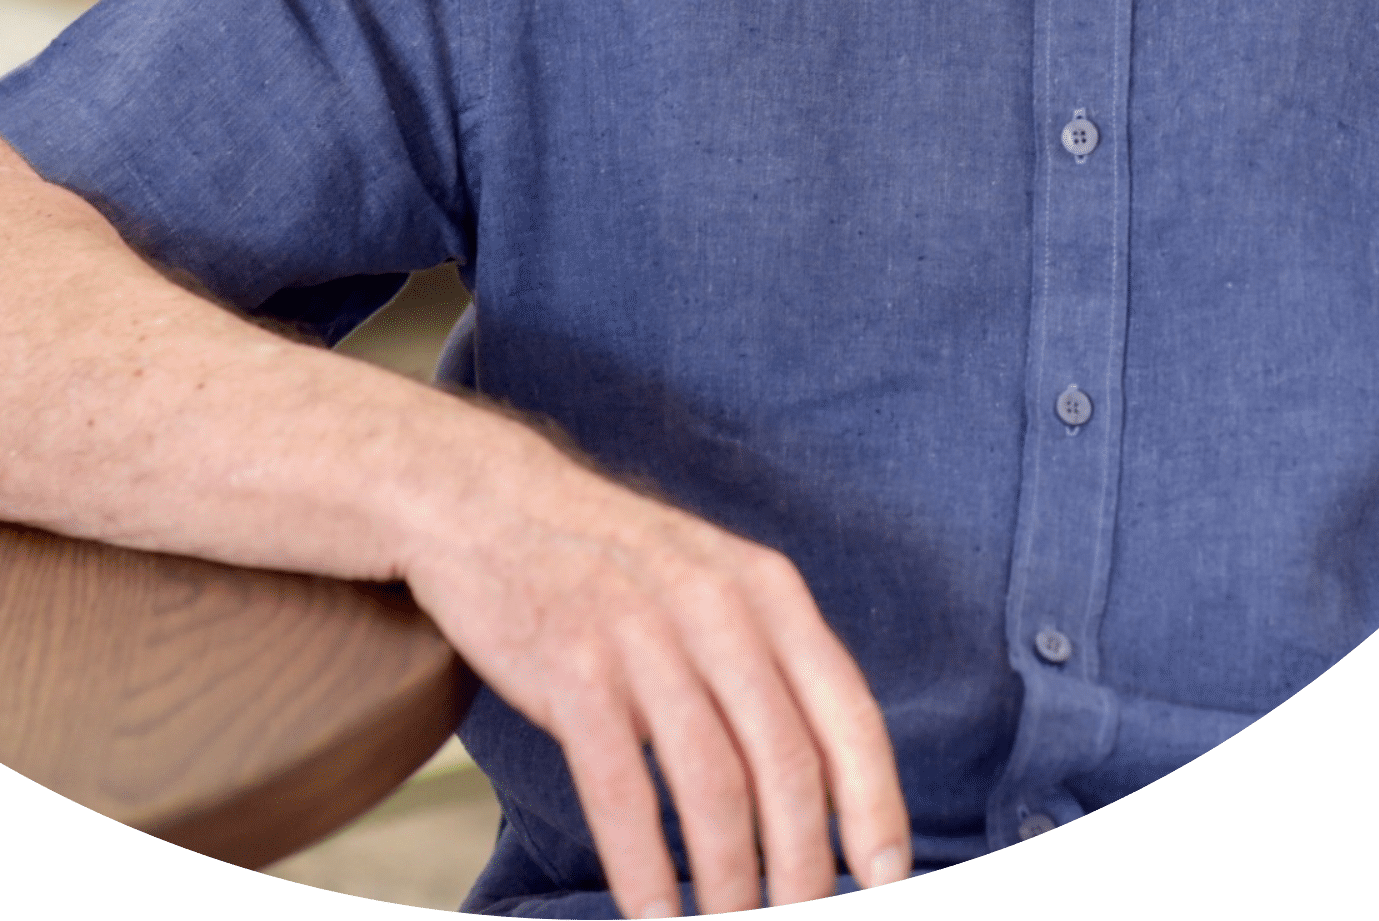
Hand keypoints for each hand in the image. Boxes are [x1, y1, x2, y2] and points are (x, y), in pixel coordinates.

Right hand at [400, 429, 909, 916]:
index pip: (848, 715)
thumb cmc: (609, 563)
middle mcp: (717, 606)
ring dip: (730, 887)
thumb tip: (830, 790)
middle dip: (803, 872)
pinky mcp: (571, 664)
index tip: (888, 882)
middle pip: (787, 766)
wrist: (490, 500)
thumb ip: (768, 664)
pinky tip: (655, 918)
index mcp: (767, 588)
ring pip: (714, 789)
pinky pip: (623, 790)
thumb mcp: (710, 582)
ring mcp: (642, 634)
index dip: (876, 810)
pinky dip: (645, 870)